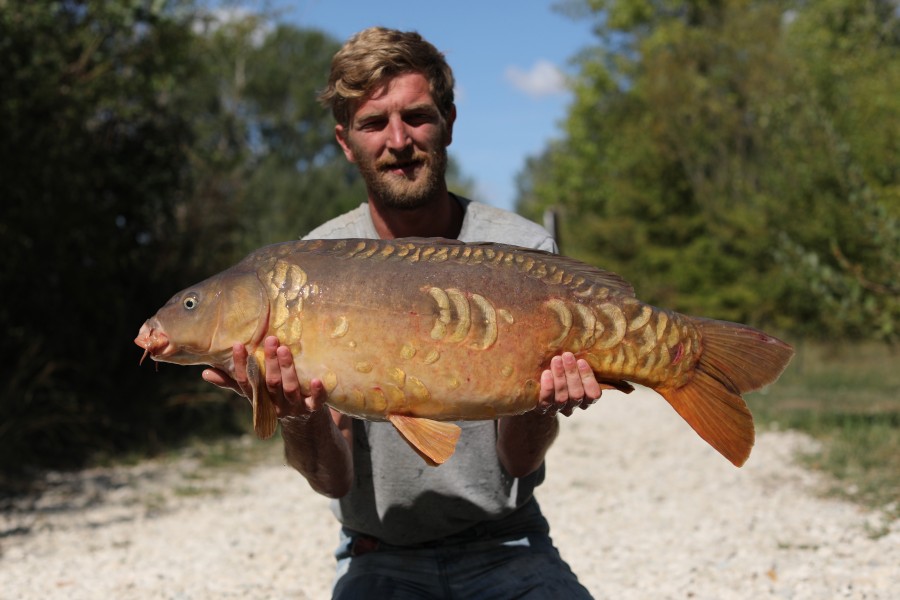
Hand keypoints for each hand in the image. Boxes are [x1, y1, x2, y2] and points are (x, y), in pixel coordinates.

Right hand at [202, 336, 326, 417]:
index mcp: (259, 399)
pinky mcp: (313, 410)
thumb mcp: (254, 393)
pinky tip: (318, 379)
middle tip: (271, 339)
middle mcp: (275, 404)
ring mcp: (294, 408)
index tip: (238, 345)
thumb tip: (204, 372)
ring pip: (290, 389)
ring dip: (288, 369)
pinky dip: (317, 392)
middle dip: (269, 362)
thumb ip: (233, 382)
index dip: (241, 365)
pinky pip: (316, 402)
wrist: (304, 424)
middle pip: (270, 383)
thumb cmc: (275, 399)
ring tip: (286, 349)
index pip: (246, 382)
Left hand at [537, 352, 601, 416]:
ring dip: (560, 377)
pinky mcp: (543, 409)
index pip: (593, 394)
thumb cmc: (559, 371)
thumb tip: (581, 338)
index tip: (582, 361)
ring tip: (556, 360)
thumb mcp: (571, 367)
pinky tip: (546, 373)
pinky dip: (547, 387)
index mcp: (585, 398)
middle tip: (567, 356)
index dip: (589, 379)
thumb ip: (577, 361)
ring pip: (562, 397)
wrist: (535, 389)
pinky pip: (546, 401)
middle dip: (572, 374)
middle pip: (577, 394)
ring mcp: (558, 409)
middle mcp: (573, 406)